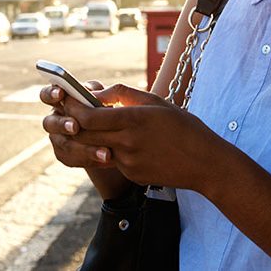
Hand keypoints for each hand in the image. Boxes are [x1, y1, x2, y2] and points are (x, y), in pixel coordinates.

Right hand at [40, 80, 111, 168]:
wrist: (114, 132)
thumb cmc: (106, 105)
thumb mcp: (103, 95)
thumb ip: (96, 92)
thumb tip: (91, 94)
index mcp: (60, 100)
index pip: (47, 95)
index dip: (50, 93)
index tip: (61, 94)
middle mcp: (55, 119)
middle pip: (49, 123)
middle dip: (62, 124)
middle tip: (75, 127)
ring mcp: (57, 139)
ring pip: (64, 145)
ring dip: (83, 148)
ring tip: (104, 152)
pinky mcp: (65, 155)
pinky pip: (72, 159)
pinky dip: (89, 159)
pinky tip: (106, 158)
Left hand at [72, 83, 218, 189]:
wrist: (204, 162)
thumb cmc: (182, 125)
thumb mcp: (155, 101)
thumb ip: (122, 94)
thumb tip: (95, 94)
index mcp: (133, 119)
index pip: (88, 117)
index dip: (73, 108)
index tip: (67, 99)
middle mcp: (127, 143)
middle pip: (85, 135)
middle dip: (73, 123)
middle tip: (70, 111)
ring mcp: (129, 163)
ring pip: (97, 148)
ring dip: (92, 137)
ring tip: (97, 124)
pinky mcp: (132, 176)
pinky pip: (114, 160)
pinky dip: (112, 149)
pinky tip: (127, 142)